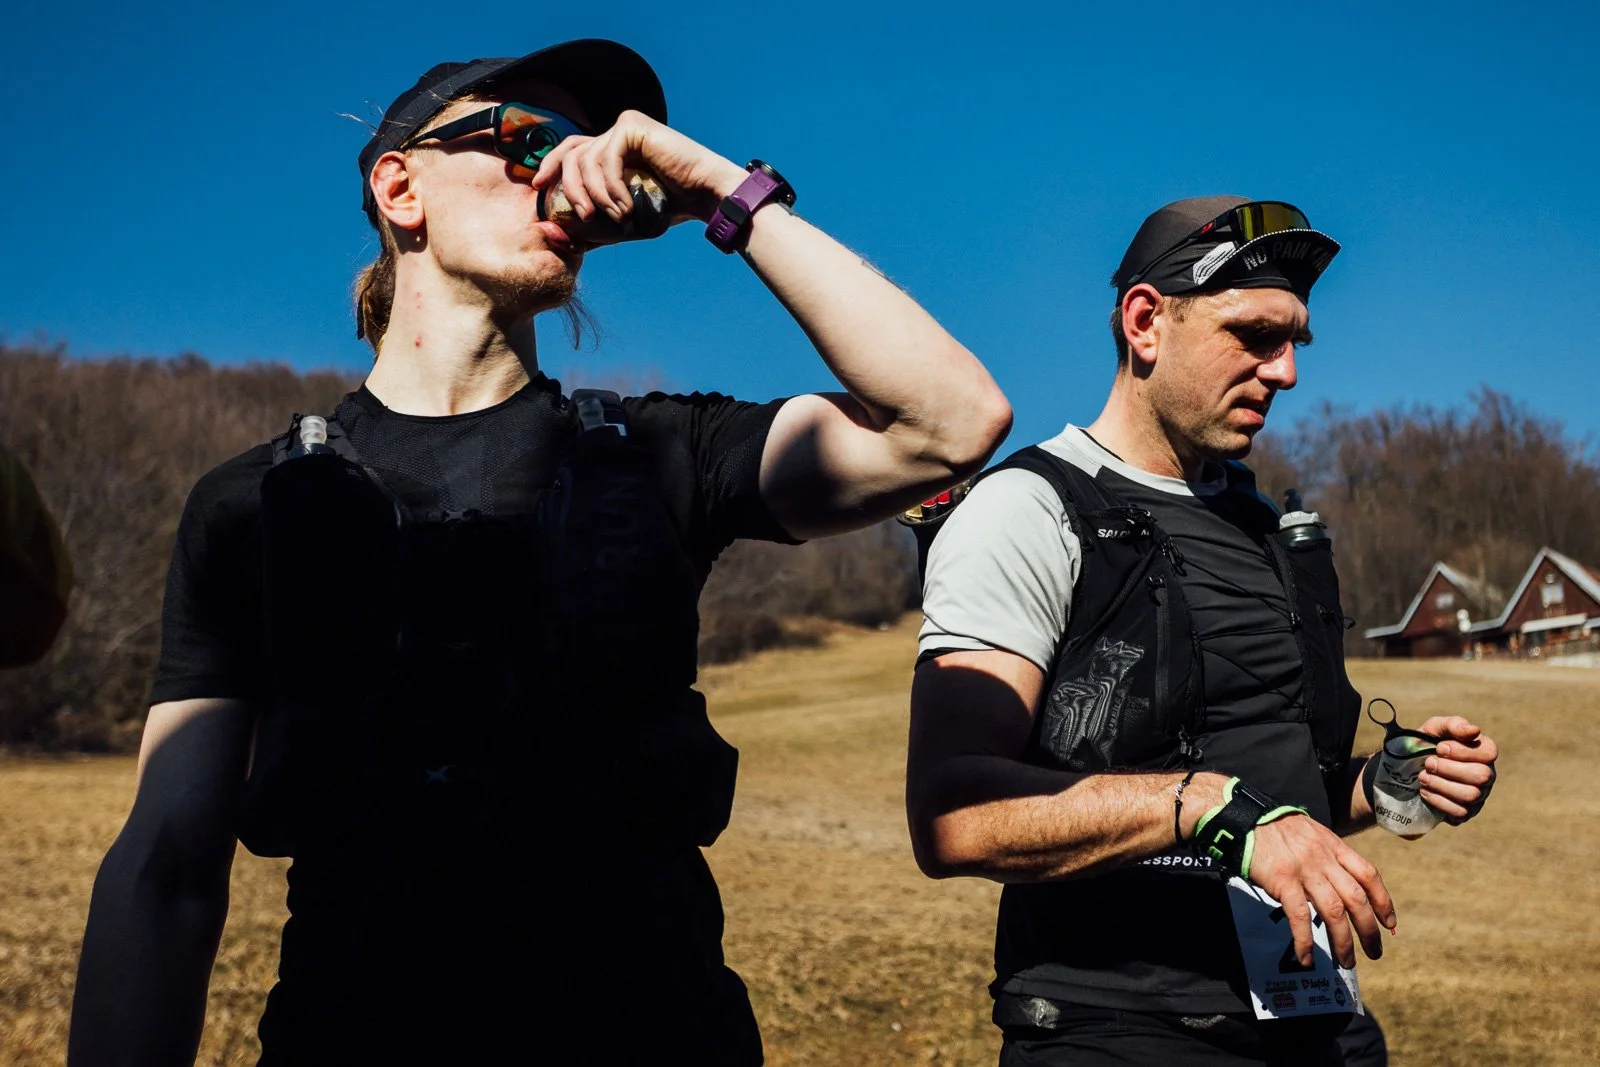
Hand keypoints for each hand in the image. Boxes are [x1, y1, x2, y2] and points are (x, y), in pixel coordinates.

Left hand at [531, 112, 746, 227]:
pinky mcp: (633, 126)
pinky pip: (606, 158)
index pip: (569, 150)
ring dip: (597, 195)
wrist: (706, 197)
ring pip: (586, 159)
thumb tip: (550, 234)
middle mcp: (615, 132)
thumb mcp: (619, 220)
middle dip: (569, 187)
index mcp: (610, 148)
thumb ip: (589, 224)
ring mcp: (624, 126)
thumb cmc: (668, 210)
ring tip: (617, 218)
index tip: (537, 188)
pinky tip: (627, 207)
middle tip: (584, 217)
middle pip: (571, 153)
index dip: (549, 166)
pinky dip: (612, 188)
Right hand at [1246, 814, 1396, 969]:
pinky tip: (1306, 957)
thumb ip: (1326, 856)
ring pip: (1334, 911)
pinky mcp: (1283, 881)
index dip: (1383, 901)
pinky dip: (1305, 941)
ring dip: (1343, 942)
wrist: (1244, 819)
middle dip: (1369, 930)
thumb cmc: (1274, 828)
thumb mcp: (1310, 834)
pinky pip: (1300, 917)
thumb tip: (1338, 883)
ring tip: (1346, 961)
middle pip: (1356, 898)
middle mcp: (1324, 859)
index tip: (1389, 923)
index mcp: (1333, 846)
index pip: (1368, 875)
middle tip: (1374, 952)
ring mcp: (1304, 870)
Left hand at [1415, 715, 1497, 823]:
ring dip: (1442, 785)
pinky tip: (1424, 791)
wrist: (1406, 768)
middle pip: (1481, 776)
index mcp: (1483, 752)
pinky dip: (1438, 800)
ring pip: (1471, 795)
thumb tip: (1475, 730)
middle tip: (1428, 763)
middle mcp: (1487, 774)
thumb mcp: (1435, 728)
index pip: (1489, 753)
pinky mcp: (1466, 812)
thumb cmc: (1427, 744)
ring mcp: (1479, 795)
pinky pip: (1460, 811)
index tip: (1440, 748)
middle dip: (1449, 769)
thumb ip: (1454, 725)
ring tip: (1423, 777)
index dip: (1463, 751)